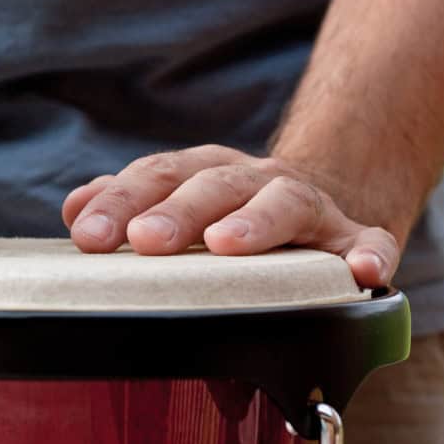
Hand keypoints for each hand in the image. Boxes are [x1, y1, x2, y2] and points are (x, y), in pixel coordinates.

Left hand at [61, 145, 399, 286]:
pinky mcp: (354, 235)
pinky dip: (368, 253)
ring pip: (283, 202)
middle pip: (211, 185)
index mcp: (202, 171)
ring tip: (227, 245)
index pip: (155, 176)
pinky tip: (364, 272)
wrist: (312, 201)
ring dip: (255, 223)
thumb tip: (75, 208)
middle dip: (176, 212)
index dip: (120, 203)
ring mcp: (307, 204)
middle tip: (145, 240)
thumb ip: (128, 201)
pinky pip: (367, 240)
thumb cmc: (228, 210)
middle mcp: (251, 179)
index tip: (87, 235)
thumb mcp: (177, 197)